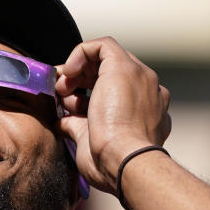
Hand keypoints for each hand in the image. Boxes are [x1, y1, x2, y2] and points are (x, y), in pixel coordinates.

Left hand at [55, 37, 170, 193]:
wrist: (124, 161)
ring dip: (78, 70)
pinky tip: (68, 72)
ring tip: (61, 88)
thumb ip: (79, 127)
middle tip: (61, 93)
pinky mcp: (124, 67)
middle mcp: (148, 92)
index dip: (87, 93)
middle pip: (110, 74)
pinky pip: (101, 46)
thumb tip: (63, 122)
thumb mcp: (92, 142)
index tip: (68, 103)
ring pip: (107, 58)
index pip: (115, 92)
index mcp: (146, 112)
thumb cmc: (112, 163)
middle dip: (81, 80)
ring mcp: (140, 78)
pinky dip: (79, 53)